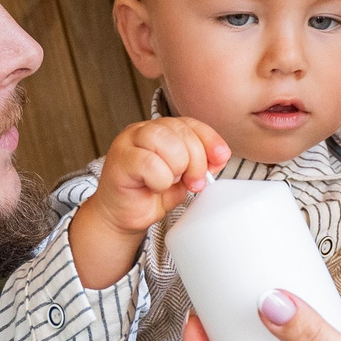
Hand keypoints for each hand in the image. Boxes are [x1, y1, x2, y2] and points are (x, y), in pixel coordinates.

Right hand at [69, 116, 229, 287]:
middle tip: (192, 182)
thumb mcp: (184, 177)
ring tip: (168, 183)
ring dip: (176, 169)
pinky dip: (159, 180)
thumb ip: (200, 163)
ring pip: (166, 142)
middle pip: (181, 131)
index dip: (210, 140)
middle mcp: (143, 130)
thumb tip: (220, 156)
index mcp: (161, 129)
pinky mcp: (120, 159)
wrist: (122, 217)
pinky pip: (150, 163)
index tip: (220, 158)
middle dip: (196, 161)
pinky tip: (153, 187)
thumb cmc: (150, 195)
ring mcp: (128, 142)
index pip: (191, 123)